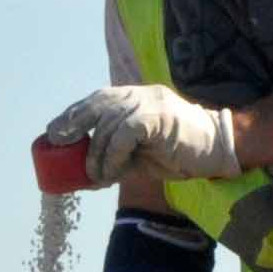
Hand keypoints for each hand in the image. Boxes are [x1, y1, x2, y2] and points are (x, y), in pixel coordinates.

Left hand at [44, 85, 239, 184]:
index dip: (72, 114)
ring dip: (96, 154)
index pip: (96, 100)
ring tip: (96, 176)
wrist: (218, 149)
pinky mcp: (157, 116)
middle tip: (58, 143)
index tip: (54, 133)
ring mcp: (149, 103)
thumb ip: (116, 156)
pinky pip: (124, 134)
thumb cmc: (179, 152)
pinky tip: (111, 172)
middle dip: (72, 122)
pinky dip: (113, 155)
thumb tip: (85, 176)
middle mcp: (138, 95)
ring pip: (108, 123)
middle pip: (96, 103)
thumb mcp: (140, 154)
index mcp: (133, 98)